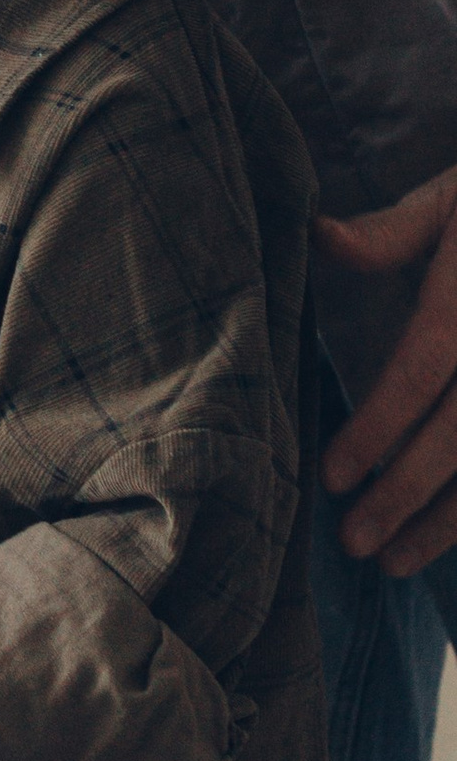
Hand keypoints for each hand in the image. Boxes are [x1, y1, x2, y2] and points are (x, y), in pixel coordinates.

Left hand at [319, 169, 456, 569]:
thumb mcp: (455, 198)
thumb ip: (393, 230)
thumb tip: (317, 236)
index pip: (423, 367)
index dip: (379, 425)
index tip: (331, 476)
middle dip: (406, 493)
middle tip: (352, 543)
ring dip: (448, 522)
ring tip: (392, 562)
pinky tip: (442, 538)